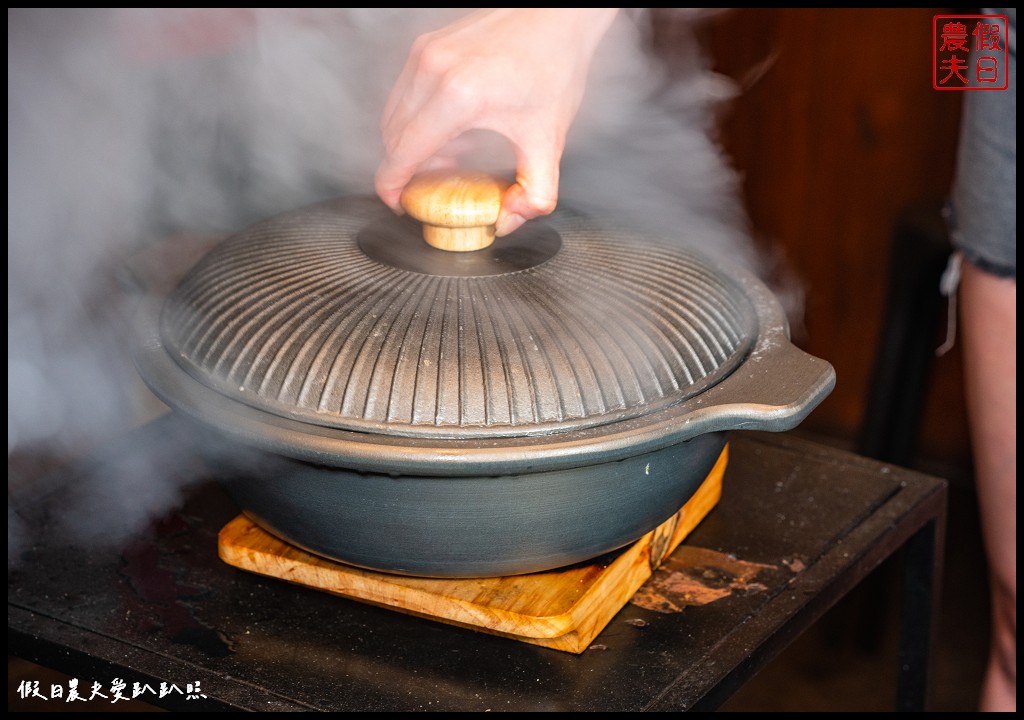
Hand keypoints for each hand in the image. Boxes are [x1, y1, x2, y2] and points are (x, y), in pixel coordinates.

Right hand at [375, 8, 617, 235]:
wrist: (558, 14)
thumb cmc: (554, 65)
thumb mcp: (549, 138)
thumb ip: (535, 192)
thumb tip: (509, 221)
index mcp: (458, 97)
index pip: (402, 152)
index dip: (393, 186)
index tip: (398, 204)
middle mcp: (432, 71)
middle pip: (392, 137)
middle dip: (405, 169)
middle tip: (432, 188)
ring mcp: (424, 53)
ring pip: (393, 115)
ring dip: (410, 144)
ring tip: (448, 159)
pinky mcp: (426, 45)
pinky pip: (404, 93)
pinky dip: (416, 118)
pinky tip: (452, 129)